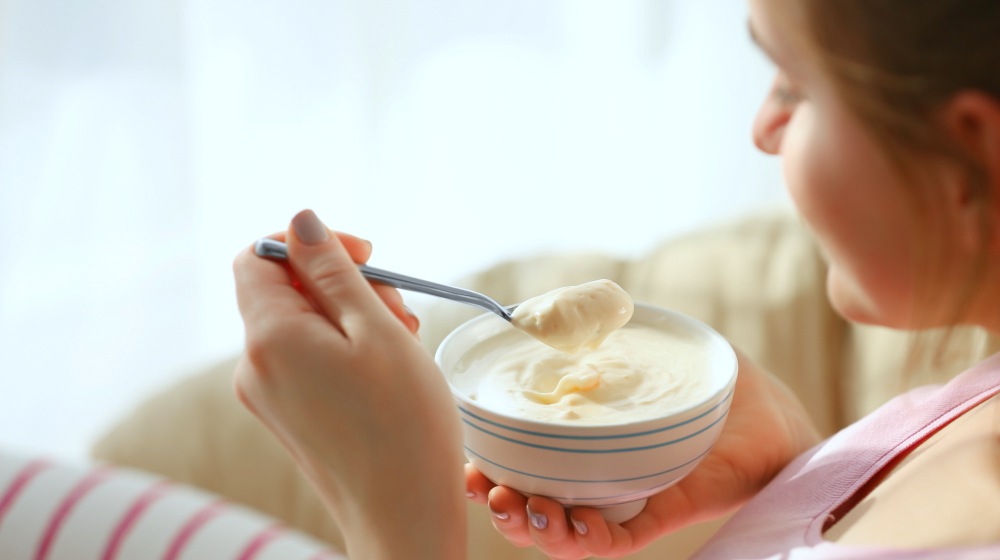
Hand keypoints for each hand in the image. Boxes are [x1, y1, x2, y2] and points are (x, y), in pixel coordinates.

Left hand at [233, 210, 465, 559]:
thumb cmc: (403, 424)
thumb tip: (299, 220)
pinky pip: (306, 359)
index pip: (257, 255)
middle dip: (344, 284)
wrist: (403, 516)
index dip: (307, 241)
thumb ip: (332, 271)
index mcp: (269, 337)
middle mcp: (254, 365)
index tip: (364, 254)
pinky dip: (345, 350)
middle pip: (285, 289)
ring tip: (402, 345)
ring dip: (352, 317)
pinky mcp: (287, 416)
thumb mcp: (375, 330)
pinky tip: (386, 371)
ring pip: (302, 324)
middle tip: (400, 312)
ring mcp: (267, 396)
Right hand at [466, 350, 820, 558]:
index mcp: (588, 446)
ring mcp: (629, 501)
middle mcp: (600, 480)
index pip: (528, 464)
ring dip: (531, 526)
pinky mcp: (662, 514)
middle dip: (500, 502)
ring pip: (566, 531)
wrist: (774, 415)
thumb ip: (604, 330)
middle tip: (484, 487)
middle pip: (536, 503)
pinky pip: (617, 540)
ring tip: (516, 506)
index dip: (492, 467)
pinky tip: (566, 524)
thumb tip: (546, 307)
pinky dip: (584, 538)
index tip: (469, 459)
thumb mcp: (651, 348)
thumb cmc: (713, 384)